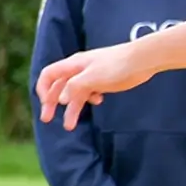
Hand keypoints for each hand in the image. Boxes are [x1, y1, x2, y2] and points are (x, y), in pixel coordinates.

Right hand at [37, 45, 151, 131]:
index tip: (45, 104)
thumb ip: (74, 87)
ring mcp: (92, 74)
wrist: (143, 60)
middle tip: (47, 119)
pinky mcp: (104, 79)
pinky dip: (89, 98)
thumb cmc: (117, 66)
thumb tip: (60, 100)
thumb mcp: (92, 78)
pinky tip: (98, 101)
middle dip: (51, 102)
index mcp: (73, 65)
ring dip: (71, 107)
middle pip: (59, 86)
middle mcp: (79, 68)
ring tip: (70, 125)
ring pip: (75, 92)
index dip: (42, 89)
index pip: (49, 75)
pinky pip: (90, 91)